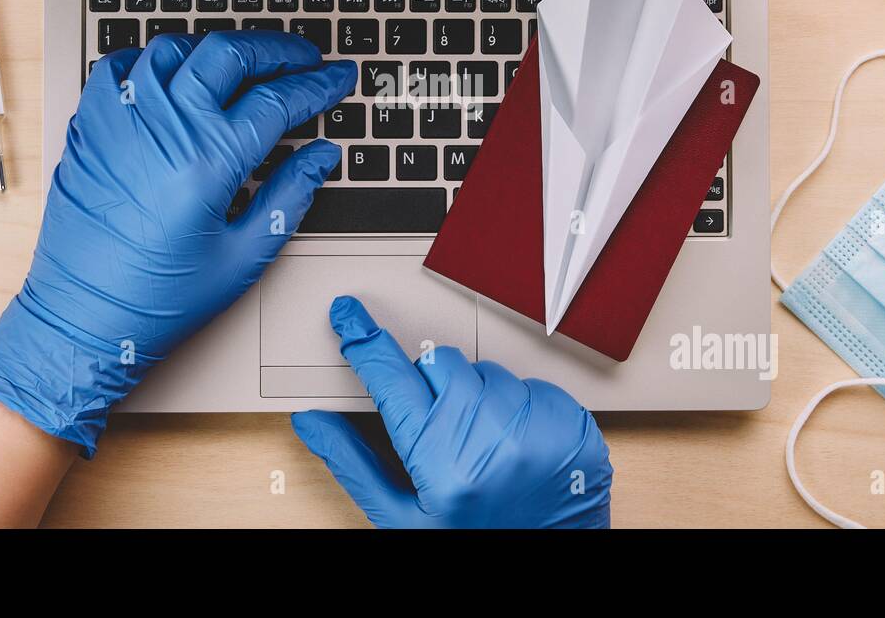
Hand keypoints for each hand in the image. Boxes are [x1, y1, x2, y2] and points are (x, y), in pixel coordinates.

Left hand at [0, 31, 356, 454]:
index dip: (317, 84)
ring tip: (246, 63)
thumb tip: (321, 156)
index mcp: (208, 161)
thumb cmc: (159, 298)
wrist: (81, 319)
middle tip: (302, 58)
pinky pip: (122, 66)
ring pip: (176, 48)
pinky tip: (177, 74)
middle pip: (229, 53)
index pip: (277, 100)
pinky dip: (154, 59)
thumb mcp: (244, 257)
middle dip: (276, 48)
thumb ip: (289, 196)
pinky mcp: (90, 126)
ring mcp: (120, 120)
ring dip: (219, 48)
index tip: (338, 78)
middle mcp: (162, 128)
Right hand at [292, 297, 612, 527]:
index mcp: (440, 463)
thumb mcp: (403, 519)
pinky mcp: (573, 424)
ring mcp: (538, 430)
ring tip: (483, 449)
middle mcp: (492, 441)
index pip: (391, 378)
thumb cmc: (473, 545)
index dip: (364, 343)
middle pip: (439, 363)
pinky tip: (515, 446)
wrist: (550, 568)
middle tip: (439, 430)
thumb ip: (355, 465)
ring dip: (476, 397)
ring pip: (486, 371)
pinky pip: (531, 384)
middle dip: (429, 385)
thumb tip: (312, 422)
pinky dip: (518, 407)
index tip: (349, 316)